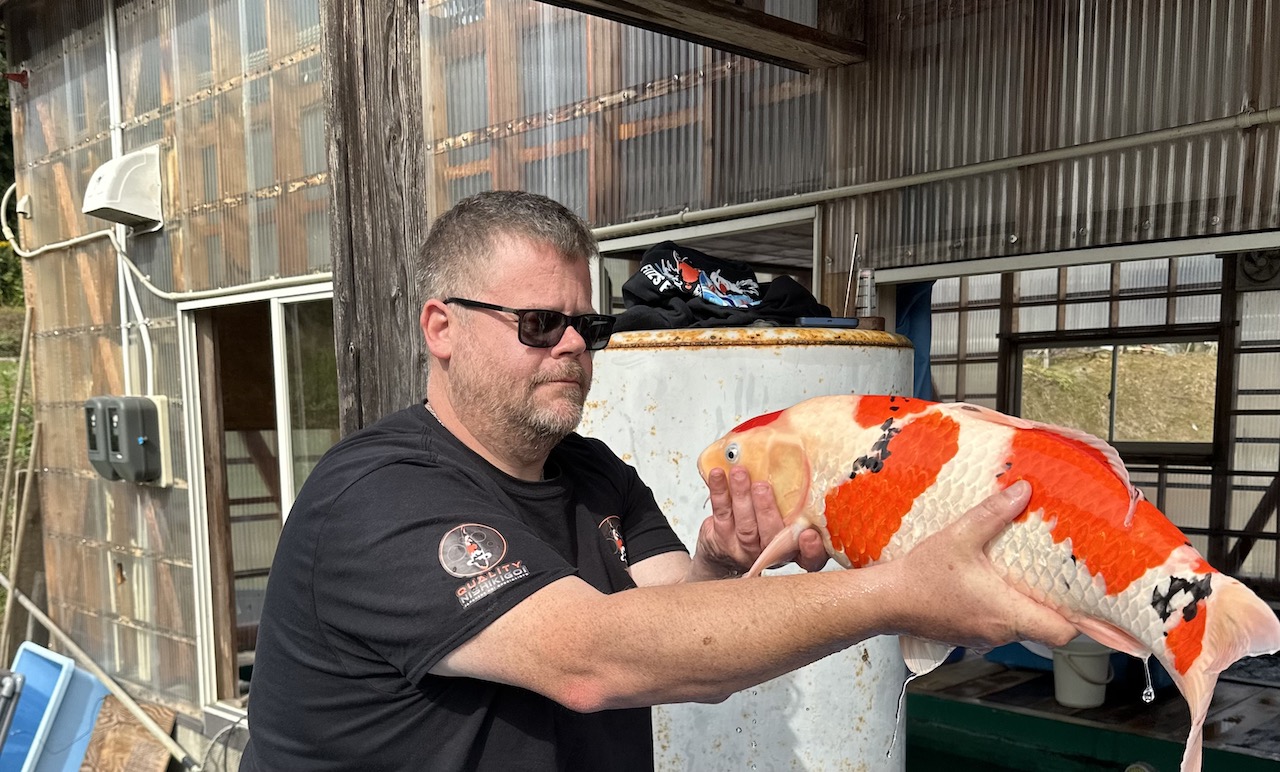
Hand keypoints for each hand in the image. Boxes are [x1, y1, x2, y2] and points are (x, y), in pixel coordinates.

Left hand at [689, 466, 828, 580]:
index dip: (812, 549)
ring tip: (739, 473)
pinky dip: (719, 492)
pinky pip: (721, 514)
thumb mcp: (787, 514)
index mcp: (795, 548)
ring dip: (741, 496)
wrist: (726, 549)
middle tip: (762, 487)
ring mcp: (745, 549)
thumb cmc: (764, 523)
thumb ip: (796, 501)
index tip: (808, 535)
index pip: (810, 557)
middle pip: (772, 536)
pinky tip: (718, 474)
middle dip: (766, 510)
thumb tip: (800, 463)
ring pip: (745, 525)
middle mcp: (772, 552)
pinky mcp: (722, 539)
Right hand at [887, 481, 1076, 648]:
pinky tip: (991, 585)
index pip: (1062, 632)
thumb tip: (1023, 491)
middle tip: (1057, 577)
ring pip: (1021, 627)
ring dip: (1026, 605)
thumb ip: (993, 514)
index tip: (1086, 599)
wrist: (885, 600)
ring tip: (1024, 576)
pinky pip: (998, 626)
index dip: (1080, 618)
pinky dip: (1003, 608)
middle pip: (1045, 628)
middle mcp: (999, 632)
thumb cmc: (919, 576)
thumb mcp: (959, 537)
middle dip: (1054, 605)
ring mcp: (983, 637)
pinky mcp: (967, 635)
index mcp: (1006, 613)